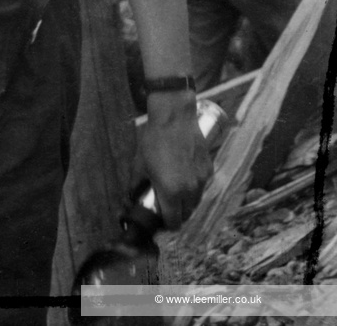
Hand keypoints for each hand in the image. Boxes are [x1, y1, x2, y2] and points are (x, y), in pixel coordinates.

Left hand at [141, 92, 211, 228]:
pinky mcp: (209, 170)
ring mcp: (202, 181)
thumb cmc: (153, 140)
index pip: (174, 223)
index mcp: (171, 193)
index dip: (166, 223)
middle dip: (176, 213)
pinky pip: (202, 187)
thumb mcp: (139, 164)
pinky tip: (184, 174)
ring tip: (175, 189)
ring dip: (186, 202)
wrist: (175, 119)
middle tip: (166, 203)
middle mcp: (190, 191)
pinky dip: (194, 187)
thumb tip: (133, 197)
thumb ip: (136, 185)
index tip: (161, 217)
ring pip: (196, 202)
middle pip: (186, 215)